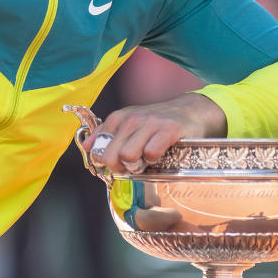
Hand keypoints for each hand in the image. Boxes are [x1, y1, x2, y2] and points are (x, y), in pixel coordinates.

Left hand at [83, 92, 226, 172]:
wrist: (190, 110)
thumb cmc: (156, 122)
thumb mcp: (129, 123)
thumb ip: (107, 135)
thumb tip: (87, 147)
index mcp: (118, 118)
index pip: (99, 148)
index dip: (107, 161)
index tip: (119, 162)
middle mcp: (131, 119)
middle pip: (111, 156)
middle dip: (120, 166)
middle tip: (134, 164)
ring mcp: (150, 123)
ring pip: (128, 155)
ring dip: (138, 164)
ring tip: (147, 159)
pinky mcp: (169, 130)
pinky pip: (151, 153)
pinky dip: (155, 159)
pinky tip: (161, 154)